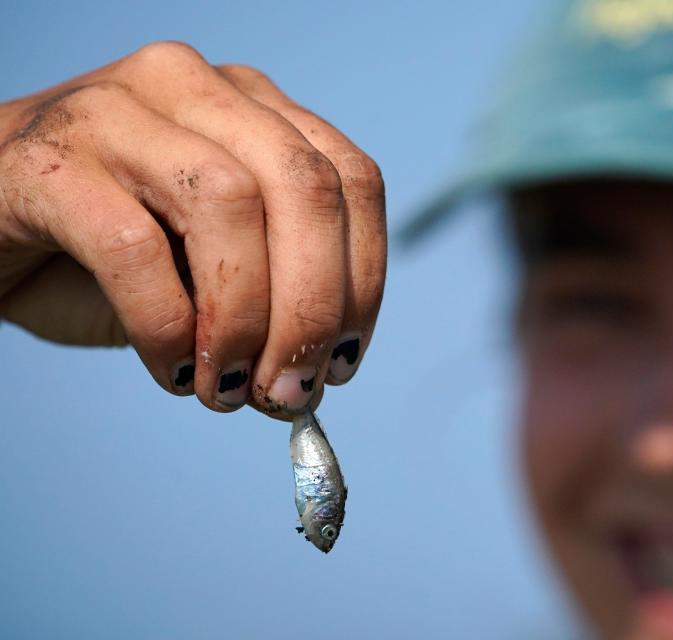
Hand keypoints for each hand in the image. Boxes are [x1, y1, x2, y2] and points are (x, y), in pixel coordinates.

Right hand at [0, 41, 385, 416]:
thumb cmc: (105, 252)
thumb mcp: (209, 271)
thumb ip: (266, 301)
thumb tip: (311, 377)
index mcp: (253, 108)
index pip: (351, 181)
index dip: (362, 281)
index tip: (342, 363)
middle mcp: (196, 88)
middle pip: (305, 187)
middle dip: (312, 308)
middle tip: (291, 389)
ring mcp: (120, 110)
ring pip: (228, 203)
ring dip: (242, 320)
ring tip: (227, 388)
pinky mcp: (47, 157)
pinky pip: (133, 246)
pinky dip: (164, 325)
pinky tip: (169, 368)